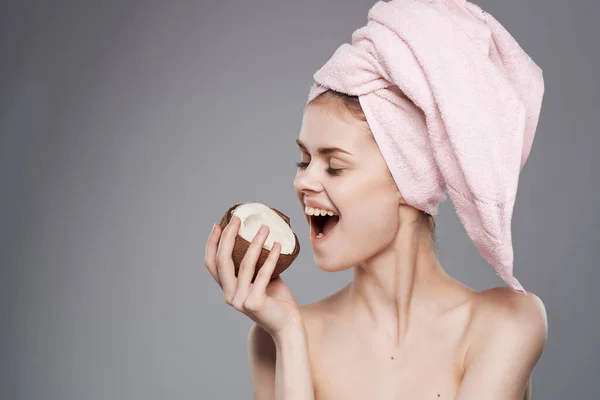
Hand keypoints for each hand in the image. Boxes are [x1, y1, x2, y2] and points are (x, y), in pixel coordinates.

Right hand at [204, 216, 303, 338]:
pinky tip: (278, 245)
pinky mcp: (255, 302)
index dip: (211, 243)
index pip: (211, 264)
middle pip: (222, 261)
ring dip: (255, 243)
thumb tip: (262, 235)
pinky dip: (271, 257)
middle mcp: (230, 295)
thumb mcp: (262, 279)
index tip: (218, 224)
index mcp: (227, 289)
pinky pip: (263, 274)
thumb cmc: (277, 301)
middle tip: (238, 218)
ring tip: (265, 227)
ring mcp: (240, 300)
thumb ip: (257, 264)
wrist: (288, 326)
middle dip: (229, 236)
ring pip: (244, 265)